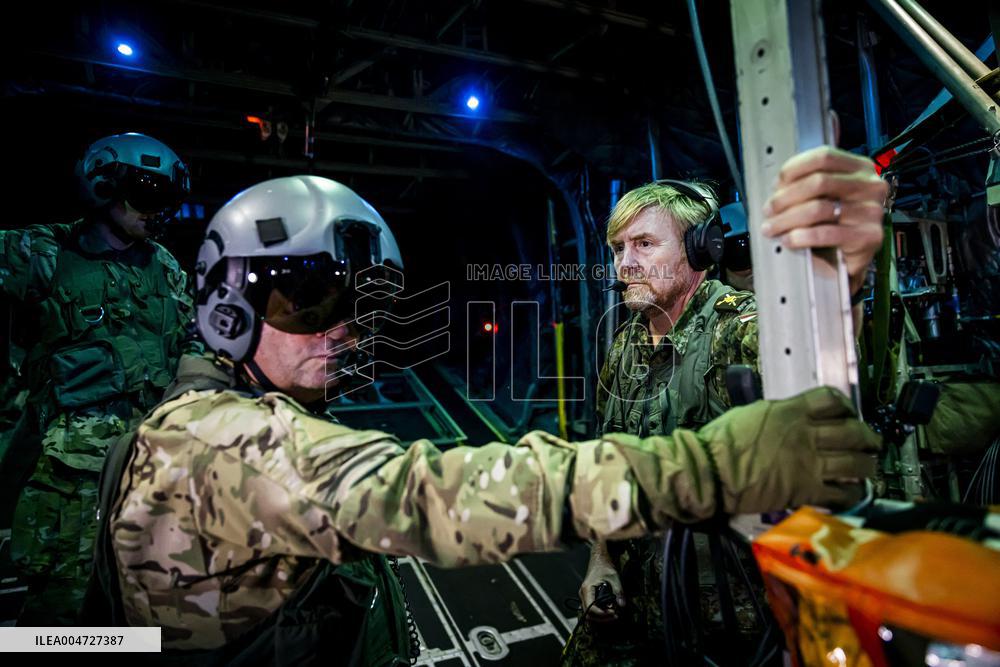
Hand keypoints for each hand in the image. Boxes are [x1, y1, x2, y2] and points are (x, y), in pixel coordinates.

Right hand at [578, 542, 624, 622]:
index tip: (614, 613)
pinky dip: (599, 614)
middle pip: (589, 614)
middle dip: (602, 618)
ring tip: (613, 614)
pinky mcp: (588, 597)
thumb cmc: (605, 566)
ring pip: (589, 614)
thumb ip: (618, 591)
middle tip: (615, 616)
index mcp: (587, 589)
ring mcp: (585, 596)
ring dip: (601, 618)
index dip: (602, 614)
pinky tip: (609, 611)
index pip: (591, 609)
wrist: (599, 559)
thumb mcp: (614, 577)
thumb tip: (622, 605)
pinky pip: (591, 610)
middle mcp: (583, 594)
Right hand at [700, 386, 881, 511]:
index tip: (848, 413)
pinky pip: (841, 493)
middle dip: (868, 438)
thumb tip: (794, 417)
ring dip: (866, 466)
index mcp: (791, 411)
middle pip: (853, 431)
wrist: (710, 470)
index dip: (847, 406)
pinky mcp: (805, 490)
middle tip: (872, 443)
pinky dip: (853, 494)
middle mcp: (806, 434)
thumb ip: (780, 414)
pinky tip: (853, 493)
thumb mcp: (753, 413)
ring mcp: (809, 463)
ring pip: (855, 463)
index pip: (832, 400)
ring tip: (868, 468)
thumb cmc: (723, 441)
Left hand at [762, 146, 886, 292]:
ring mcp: (872, 211)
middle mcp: (870, 186)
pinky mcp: (869, 236)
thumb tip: (778, 185)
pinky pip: (826, 233)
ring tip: (771, 228)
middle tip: (768, 210)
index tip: (776, 184)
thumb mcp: (825, 197)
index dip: (794, 168)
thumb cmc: (834, 225)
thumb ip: (808, 185)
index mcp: (860, 168)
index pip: (824, 157)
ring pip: (819, 209)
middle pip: (819, 182)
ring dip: (787, 219)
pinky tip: (788, 240)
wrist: (849, 260)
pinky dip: (801, 236)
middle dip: (786, 197)